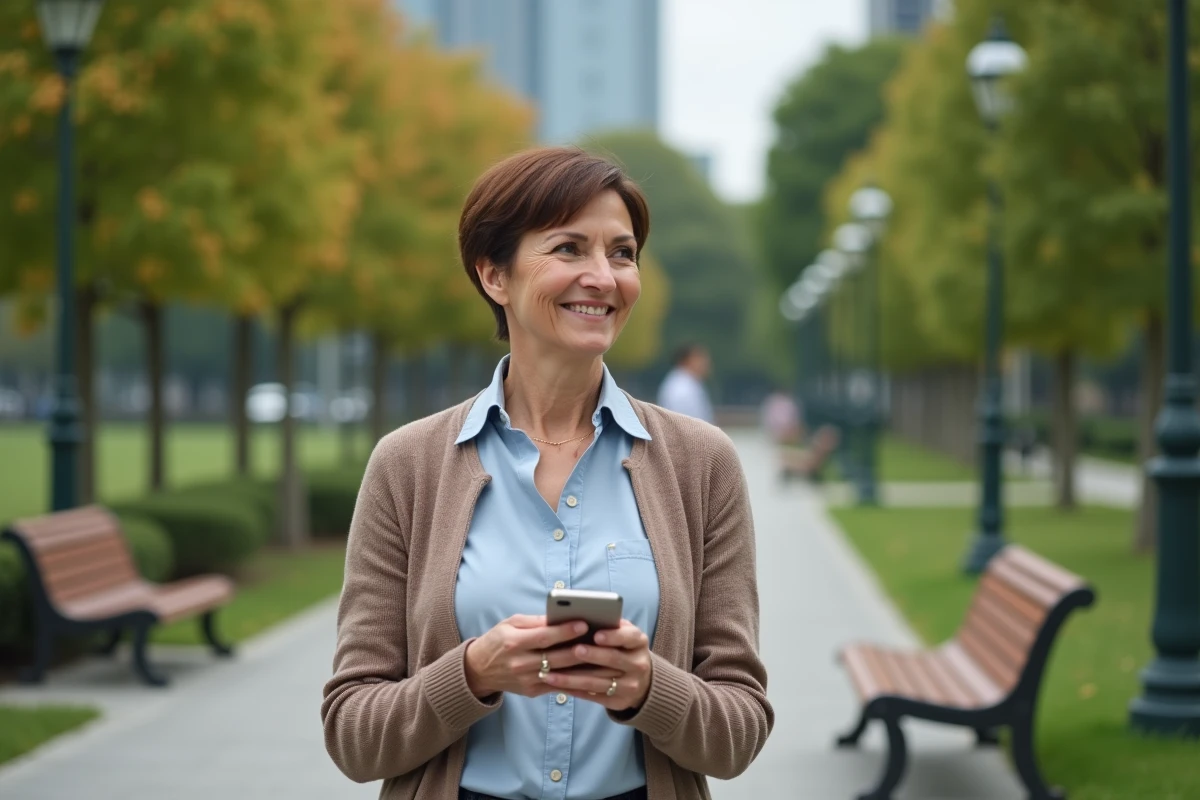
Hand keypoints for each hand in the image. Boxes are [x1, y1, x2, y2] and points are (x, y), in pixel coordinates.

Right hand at [464, 615, 594, 698]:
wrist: (479, 670)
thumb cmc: (497, 640)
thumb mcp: (510, 623)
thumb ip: (535, 621)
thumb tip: (559, 616)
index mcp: (514, 642)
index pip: (544, 637)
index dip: (565, 631)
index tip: (584, 623)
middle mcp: (520, 663)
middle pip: (556, 657)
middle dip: (580, 649)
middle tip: (601, 641)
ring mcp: (526, 680)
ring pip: (561, 674)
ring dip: (583, 667)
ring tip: (602, 657)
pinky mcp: (532, 691)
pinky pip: (558, 686)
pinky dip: (575, 680)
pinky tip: (592, 673)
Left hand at [538, 620, 652, 711]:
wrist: (640, 680)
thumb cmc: (622, 648)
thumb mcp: (622, 634)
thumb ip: (608, 625)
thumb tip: (580, 618)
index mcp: (639, 642)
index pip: (629, 637)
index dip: (613, 636)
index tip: (596, 635)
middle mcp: (638, 664)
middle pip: (613, 659)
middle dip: (592, 655)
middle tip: (574, 650)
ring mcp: (630, 685)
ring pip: (598, 682)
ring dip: (573, 678)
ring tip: (551, 673)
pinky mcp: (618, 702)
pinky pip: (592, 696)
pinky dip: (573, 690)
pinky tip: (556, 684)